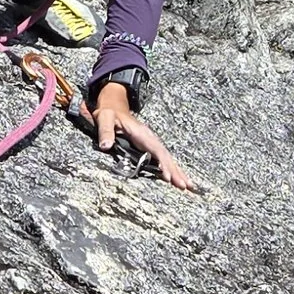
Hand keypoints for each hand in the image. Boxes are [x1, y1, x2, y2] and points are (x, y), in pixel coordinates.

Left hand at [82, 79, 198, 189]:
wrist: (114, 107)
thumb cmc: (109, 113)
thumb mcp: (104, 118)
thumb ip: (105, 131)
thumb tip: (106, 146)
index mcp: (141, 133)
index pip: (156, 150)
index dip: (163, 164)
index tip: (168, 177)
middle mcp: (149, 138)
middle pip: (166, 156)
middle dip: (176, 171)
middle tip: (186, 186)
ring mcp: (150, 143)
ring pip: (166, 158)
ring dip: (177, 171)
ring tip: (188, 185)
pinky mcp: (149, 147)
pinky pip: (162, 159)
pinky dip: (171, 168)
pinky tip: (176, 178)